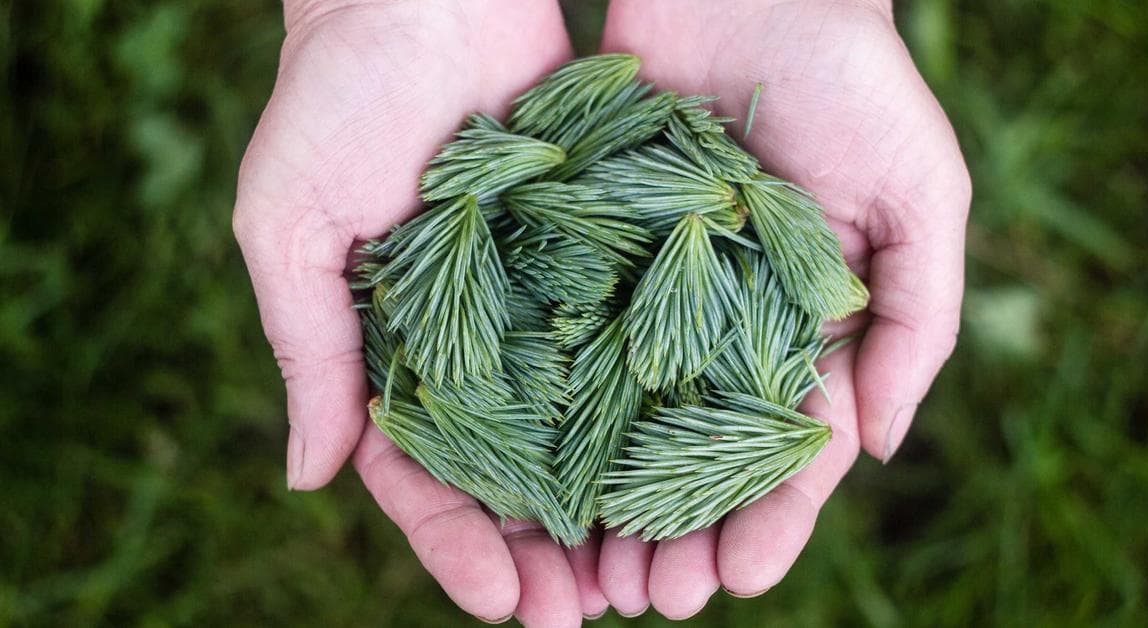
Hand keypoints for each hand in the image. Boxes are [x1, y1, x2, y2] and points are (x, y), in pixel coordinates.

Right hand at [232, 2, 607, 623]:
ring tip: (651, 575)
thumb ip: (307, 349)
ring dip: (613, 505)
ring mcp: (544, 303)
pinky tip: (698, 462)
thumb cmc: (333, 101)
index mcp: (393, 352)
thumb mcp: (289, 226)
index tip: (500, 604)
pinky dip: (660, 404)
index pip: (420, 475)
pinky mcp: (604, 253)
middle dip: (546, 551)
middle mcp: (475, 342)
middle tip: (587, 615)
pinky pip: (634, 339)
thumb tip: (305, 476)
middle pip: (513, 474)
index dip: (456, 547)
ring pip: (583, 426)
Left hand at [596, 0, 970, 617]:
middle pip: (697, 452)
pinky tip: (532, 469)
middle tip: (650, 598)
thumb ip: (915, 322)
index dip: (769, 520)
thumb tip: (879, 448)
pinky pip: (571, 337)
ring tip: (589, 570)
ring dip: (609, 497)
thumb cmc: (858, 83)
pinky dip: (554, 407)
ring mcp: (655, 292)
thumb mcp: (922, 198)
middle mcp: (725, 324)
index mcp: (805, 327)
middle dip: (679, 529)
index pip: (788, 448)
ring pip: (626, 416)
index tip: (736, 579)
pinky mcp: (594, 248)